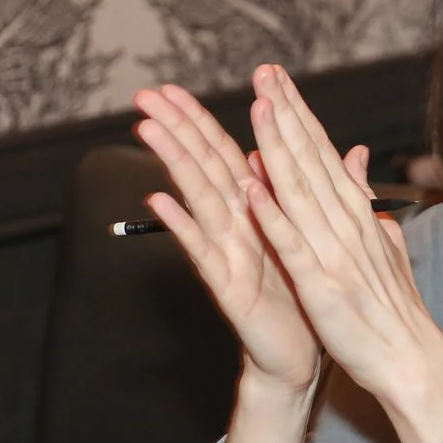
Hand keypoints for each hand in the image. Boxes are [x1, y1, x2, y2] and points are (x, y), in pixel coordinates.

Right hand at [133, 84, 325, 396]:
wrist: (299, 355)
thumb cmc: (296, 295)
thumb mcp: (300, 235)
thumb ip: (287, 191)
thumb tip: (271, 149)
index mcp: (253, 210)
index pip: (221, 153)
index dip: (197, 120)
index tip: (170, 88)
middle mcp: (233, 226)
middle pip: (202, 166)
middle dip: (175, 129)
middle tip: (142, 95)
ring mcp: (227, 253)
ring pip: (198, 198)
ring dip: (173, 162)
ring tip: (147, 128)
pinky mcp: (228, 286)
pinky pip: (203, 252)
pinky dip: (182, 226)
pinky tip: (159, 201)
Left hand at [239, 65, 442, 442]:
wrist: (411, 358)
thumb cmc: (393, 307)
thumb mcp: (384, 244)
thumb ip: (364, 200)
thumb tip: (354, 159)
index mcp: (357, 215)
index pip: (324, 153)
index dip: (298, 114)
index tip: (277, 81)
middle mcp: (347, 224)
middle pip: (312, 160)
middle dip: (286, 114)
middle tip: (263, 73)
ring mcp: (334, 252)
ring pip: (302, 191)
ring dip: (279, 148)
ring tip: (259, 110)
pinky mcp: (322, 285)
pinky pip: (293, 245)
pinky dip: (274, 215)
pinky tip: (254, 187)